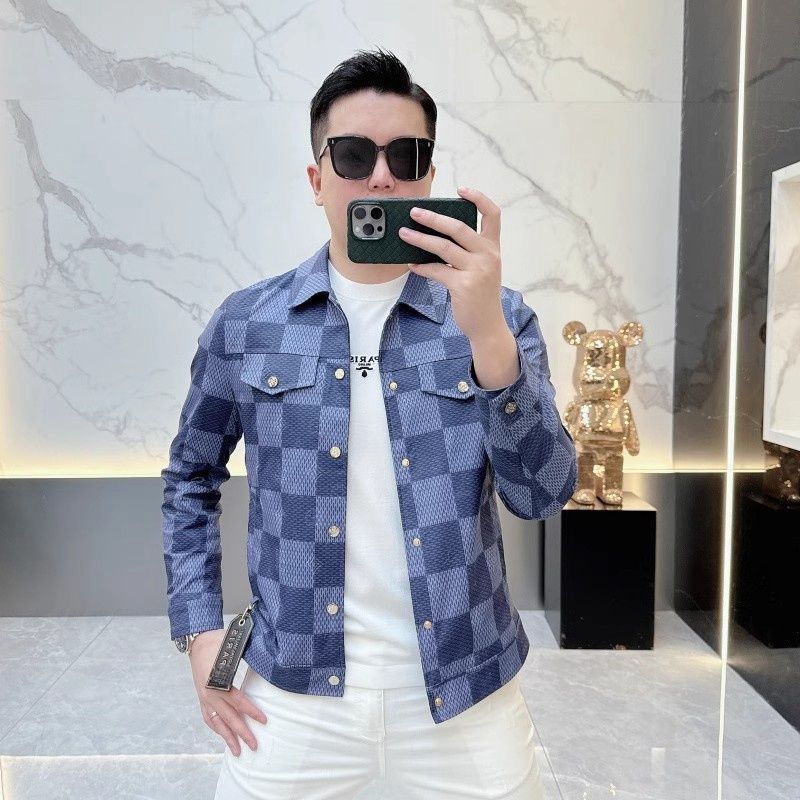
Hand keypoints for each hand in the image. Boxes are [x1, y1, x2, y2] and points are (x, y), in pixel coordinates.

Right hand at [189, 629, 268, 757]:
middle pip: (228, 717)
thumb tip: (269, 661)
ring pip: (216, 722)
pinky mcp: (201, 698)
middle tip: (254, 746)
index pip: (238, 701)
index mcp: (218, 680)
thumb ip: (249, 658)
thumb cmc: (220, 643)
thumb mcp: (234, 648)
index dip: (251, 712)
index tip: (264, 721)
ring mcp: (204, 697)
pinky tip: (224, 737)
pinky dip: (217, 729)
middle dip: (242, 733)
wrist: (199, 641)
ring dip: (228, 738)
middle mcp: (210, 692)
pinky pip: (208, 718)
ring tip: (238, 752)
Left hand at [398, 186, 507, 341]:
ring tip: (403, 234)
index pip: (493, 215)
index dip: (478, 198)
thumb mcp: (483, 269)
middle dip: (433, 217)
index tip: (461, 189)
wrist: (488, 325)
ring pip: (443, 247)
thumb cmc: (481, 296)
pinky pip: (436, 270)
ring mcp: (476, 270)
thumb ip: (468, 252)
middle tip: (414, 212)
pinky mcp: (463, 286)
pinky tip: (411, 265)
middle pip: (458, 227)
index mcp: (494, 248)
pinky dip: (421, 267)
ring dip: (419, 239)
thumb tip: (435, 237)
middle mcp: (488, 256)